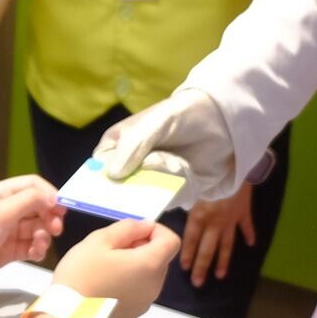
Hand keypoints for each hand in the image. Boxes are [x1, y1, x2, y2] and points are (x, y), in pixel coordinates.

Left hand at [0, 176, 62, 296]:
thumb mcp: (0, 213)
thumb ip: (29, 201)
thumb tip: (53, 196)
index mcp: (0, 194)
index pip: (33, 185)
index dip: (49, 194)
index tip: (60, 209)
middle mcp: (5, 210)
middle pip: (38, 207)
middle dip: (49, 217)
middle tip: (55, 230)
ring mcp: (7, 231)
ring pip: (36, 228)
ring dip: (43, 236)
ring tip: (39, 245)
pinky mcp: (8, 251)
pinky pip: (30, 246)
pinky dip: (36, 249)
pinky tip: (35, 255)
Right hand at [53, 220, 181, 317]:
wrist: (66, 316)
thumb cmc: (82, 273)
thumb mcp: (100, 240)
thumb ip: (128, 228)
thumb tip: (146, 226)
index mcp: (150, 264)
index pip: (172, 241)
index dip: (157, 230)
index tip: (135, 231)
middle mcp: (154, 286)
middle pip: (160, 259)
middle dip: (143, 247)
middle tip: (114, 247)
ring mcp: (145, 304)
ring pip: (149, 275)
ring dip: (136, 265)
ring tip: (107, 266)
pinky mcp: (133, 315)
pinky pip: (139, 292)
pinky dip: (130, 283)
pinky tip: (106, 285)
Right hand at [92, 88, 236, 211]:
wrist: (217, 122)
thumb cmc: (178, 116)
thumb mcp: (151, 125)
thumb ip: (131, 147)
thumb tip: (112, 175)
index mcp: (115, 147)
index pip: (99, 172)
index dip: (102, 182)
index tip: (113, 188)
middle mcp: (129, 168)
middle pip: (121, 191)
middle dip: (140, 183)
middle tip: (158, 168)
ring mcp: (149, 182)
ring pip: (145, 197)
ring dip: (162, 182)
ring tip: (179, 162)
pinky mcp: (170, 192)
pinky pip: (167, 201)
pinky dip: (177, 188)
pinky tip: (188, 170)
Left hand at [179, 181, 254, 287]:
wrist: (234, 166)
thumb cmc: (210, 174)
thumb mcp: (193, 188)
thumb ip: (188, 202)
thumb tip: (178, 208)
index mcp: (199, 215)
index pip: (190, 239)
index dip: (187, 254)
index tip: (184, 268)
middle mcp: (214, 222)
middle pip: (207, 249)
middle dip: (202, 267)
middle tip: (198, 283)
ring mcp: (231, 220)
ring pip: (226, 245)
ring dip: (223, 261)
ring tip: (220, 276)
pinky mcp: (244, 212)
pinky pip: (246, 226)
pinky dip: (249, 235)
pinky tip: (251, 245)